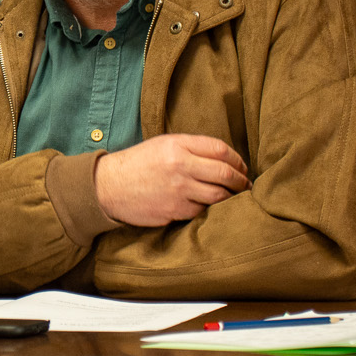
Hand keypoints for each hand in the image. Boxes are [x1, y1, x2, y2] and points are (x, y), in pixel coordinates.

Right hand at [95, 133, 248, 226]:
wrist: (109, 186)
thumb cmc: (138, 163)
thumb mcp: (163, 144)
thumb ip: (192, 148)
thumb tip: (225, 159)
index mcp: (177, 145)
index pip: (220, 150)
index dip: (237, 160)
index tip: (242, 167)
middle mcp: (180, 166)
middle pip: (225, 174)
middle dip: (241, 181)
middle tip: (246, 185)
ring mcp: (178, 190)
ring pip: (218, 196)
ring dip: (230, 197)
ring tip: (234, 197)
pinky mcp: (174, 210)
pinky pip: (202, 211)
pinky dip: (209, 209)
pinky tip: (210, 207)